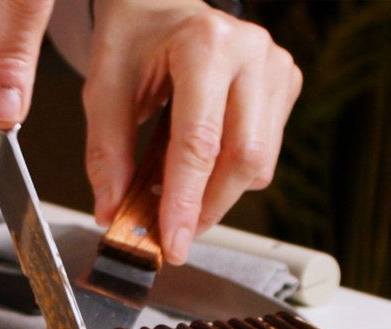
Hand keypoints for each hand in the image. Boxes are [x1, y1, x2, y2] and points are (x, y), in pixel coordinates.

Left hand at [85, 0, 301, 263]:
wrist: (163, 2)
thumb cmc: (135, 37)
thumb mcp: (104, 86)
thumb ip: (106, 151)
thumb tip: (112, 210)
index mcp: (204, 45)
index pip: (200, 142)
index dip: (185, 201)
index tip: (172, 243)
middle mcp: (251, 52)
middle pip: (243, 159)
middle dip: (207, 207)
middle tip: (172, 233)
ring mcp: (276, 66)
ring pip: (260, 163)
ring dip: (218, 193)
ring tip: (178, 191)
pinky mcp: (286, 83)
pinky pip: (265, 152)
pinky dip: (230, 172)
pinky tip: (201, 160)